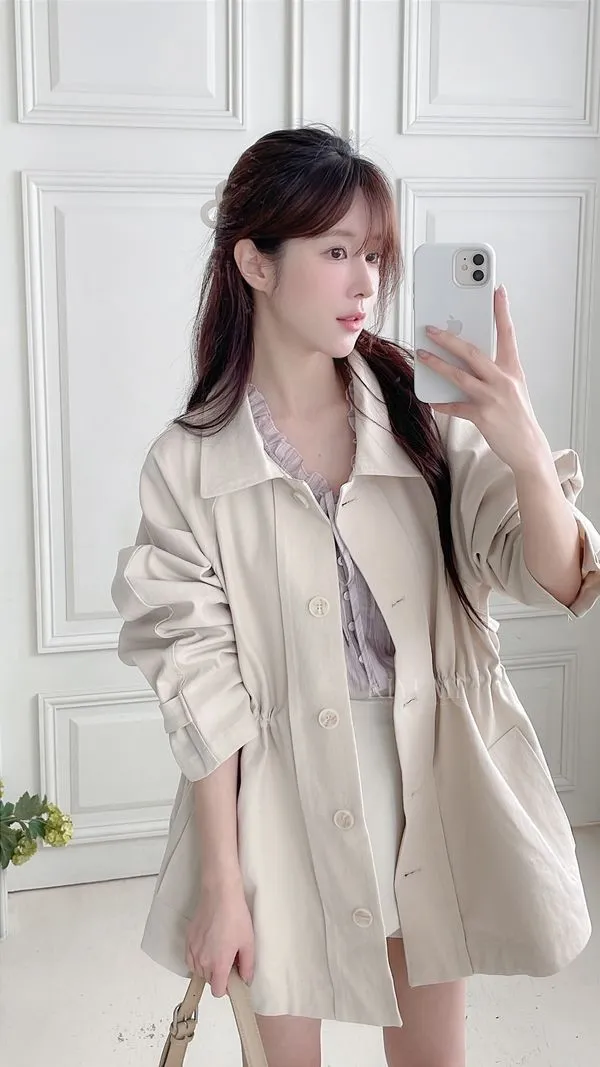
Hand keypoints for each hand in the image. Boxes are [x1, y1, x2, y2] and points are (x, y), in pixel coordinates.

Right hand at [185, 879, 254, 996]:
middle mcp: (203, 961)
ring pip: (198, 971)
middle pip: (209, 981)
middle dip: (219, 975)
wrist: (220, 895)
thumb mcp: (248, 942)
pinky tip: (207, 948)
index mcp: (219, 964)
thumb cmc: (235, 915)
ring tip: (219, 951)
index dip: (227, 988)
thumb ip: (247, 965)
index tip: (233, 980)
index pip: (218, 991)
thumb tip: (246, 978)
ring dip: (208, 968)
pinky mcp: (188, 940)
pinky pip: (190, 959)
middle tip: (229, 960)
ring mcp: (193, 950)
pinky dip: (197, 959)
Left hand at [417, 285, 550, 473]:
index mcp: (512, 369)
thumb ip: (494, 371)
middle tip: (431, 328)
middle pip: (473, 352)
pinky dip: (442, 403)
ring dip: (437, 364)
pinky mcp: (483, 416)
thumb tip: (467, 359)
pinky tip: (431, 400)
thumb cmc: (517, 415)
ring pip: (459, 376)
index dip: (502, 311)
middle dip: (449, 338)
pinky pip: (456, 407)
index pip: (507, 334)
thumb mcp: (512, 387)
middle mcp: (503, 380)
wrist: (528, 447)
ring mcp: (493, 398)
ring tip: (421, 355)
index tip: (498, 290)